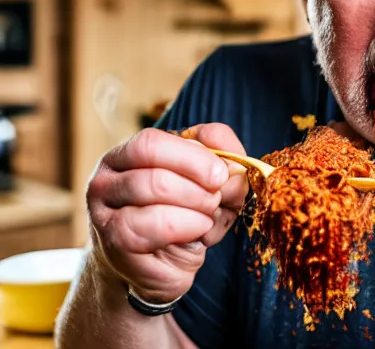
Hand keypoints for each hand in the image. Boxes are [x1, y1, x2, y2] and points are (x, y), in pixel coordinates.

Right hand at [86, 124, 248, 303]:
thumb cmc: (185, 217)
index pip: (150, 142)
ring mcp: (104, 212)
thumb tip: (233, 164)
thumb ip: (224, 159)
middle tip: (215, 199)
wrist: (159, 267)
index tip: (220, 174)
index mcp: (127, 155)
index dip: (192, 156)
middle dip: (197, 183)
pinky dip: (187, 226)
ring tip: (207, 216)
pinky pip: (153, 226)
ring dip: (195, 204)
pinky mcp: (115, 243)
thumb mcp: (210, 183)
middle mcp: (107, 179)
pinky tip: (197, 233)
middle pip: (152, 166)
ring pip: (152, 190)